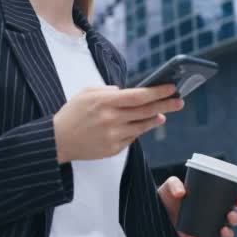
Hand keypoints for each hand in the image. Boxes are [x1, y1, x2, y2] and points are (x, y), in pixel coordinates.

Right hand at [53, 85, 182, 162]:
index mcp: (105, 101)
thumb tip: (127, 92)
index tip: (172, 87)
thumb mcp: (86, 93)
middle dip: (166, 104)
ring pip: (143, 126)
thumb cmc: (72, 113)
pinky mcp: (113, 149)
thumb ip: (108, 90)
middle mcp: (111, 119)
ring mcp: (113, 135)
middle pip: (146, 111)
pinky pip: (132, 137)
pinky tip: (142, 125)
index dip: (158, 91)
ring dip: (156, 119)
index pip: (139, 96)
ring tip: (163, 114)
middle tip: (179, 100)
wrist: (58, 140)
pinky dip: (139, 130)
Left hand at [157, 176, 236, 236]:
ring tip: (224, 229)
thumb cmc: (163, 198)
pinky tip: (217, 236)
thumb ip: (173, 184)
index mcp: (208, 198)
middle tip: (231, 215)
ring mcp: (204, 226)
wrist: (151, 215)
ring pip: (224, 230)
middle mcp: (208, 213)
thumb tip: (182, 192)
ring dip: (230, 231)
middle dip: (236, 217)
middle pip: (229, 216)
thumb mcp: (168, 187)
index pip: (227, 199)